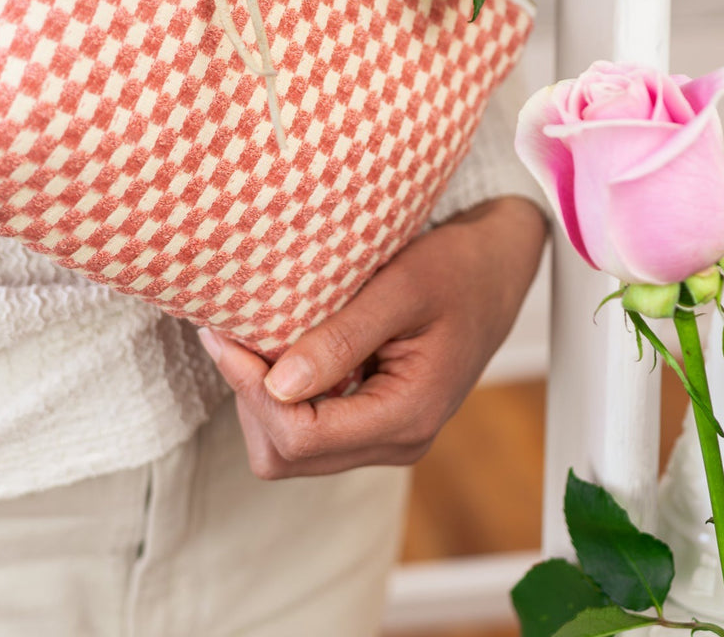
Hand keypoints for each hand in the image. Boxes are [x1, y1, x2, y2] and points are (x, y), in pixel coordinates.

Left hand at [197, 196, 546, 478]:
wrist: (497, 269)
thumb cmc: (458, 268)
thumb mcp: (401, 288)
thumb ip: (344, 338)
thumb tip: (281, 384)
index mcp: (408, 415)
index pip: (302, 438)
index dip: (252, 391)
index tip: (225, 335)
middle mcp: (397, 440)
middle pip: (288, 456)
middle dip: (249, 397)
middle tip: (229, 333)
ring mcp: (386, 436)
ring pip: (292, 450)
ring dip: (260, 398)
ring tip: (249, 336)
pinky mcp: (375, 419)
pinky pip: (309, 429)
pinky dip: (281, 394)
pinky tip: (276, 346)